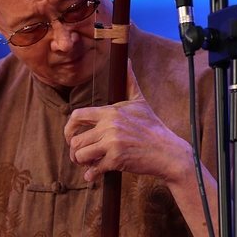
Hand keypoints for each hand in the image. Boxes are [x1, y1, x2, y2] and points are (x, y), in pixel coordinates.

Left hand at [64, 61, 192, 182]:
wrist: (168, 151)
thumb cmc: (153, 127)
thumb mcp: (140, 101)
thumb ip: (129, 82)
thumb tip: (127, 60)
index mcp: (110, 112)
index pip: (77, 116)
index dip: (68, 128)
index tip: (71, 137)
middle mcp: (109, 125)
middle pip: (76, 140)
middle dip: (75, 151)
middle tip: (81, 157)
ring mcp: (112, 142)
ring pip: (81, 154)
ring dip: (81, 163)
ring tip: (87, 165)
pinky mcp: (117, 159)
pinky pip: (94, 169)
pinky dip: (91, 175)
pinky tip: (93, 176)